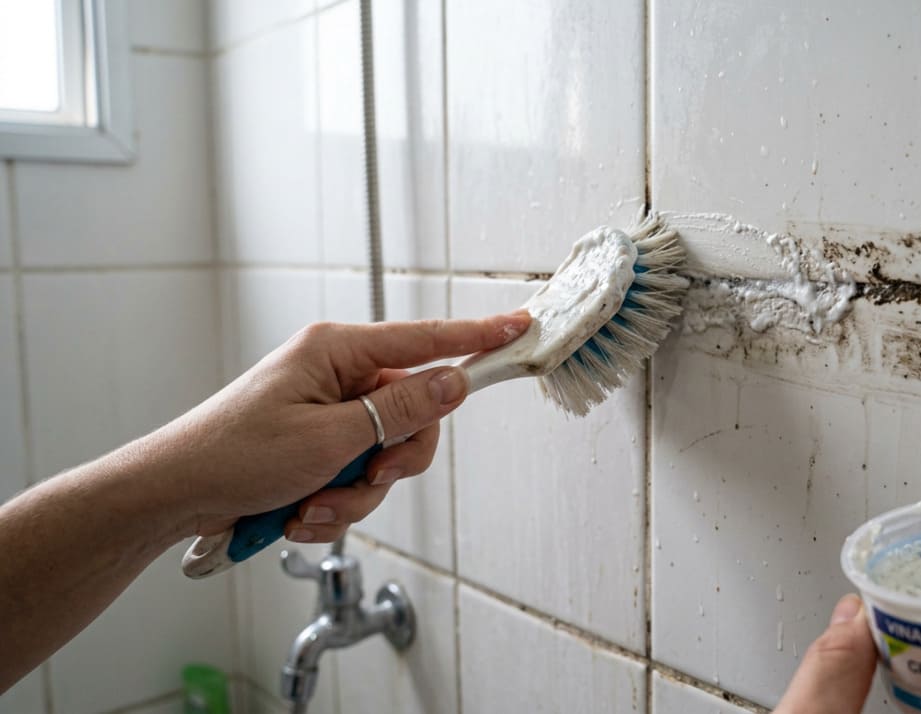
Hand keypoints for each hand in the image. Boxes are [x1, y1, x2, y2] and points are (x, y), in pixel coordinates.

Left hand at [155, 311, 530, 541]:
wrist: (174, 495)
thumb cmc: (233, 454)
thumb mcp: (327, 438)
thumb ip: (398, 412)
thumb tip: (452, 384)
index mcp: (337, 352)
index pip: (425, 339)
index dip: (476, 338)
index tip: (517, 329)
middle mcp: (338, 376)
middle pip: (413, 414)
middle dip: (392, 461)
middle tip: (366, 479)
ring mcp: (330, 413)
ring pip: (386, 454)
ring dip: (356, 493)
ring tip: (313, 507)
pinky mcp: (321, 446)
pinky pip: (358, 476)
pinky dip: (336, 503)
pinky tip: (300, 513)